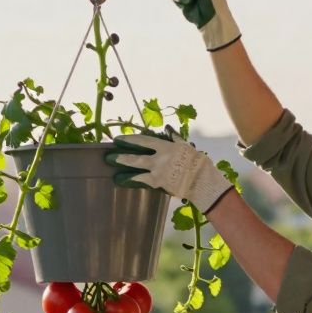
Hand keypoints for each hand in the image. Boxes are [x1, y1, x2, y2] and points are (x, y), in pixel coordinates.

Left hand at [105, 130, 233, 212]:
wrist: (202, 181)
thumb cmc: (197, 162)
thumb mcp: (186, 146)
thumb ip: (175, 139)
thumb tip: (168, 129)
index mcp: (166, 147)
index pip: (145, 141)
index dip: (131, 140)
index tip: (119, 139)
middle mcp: (159, 158)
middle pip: (137, 155)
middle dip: (122, 154)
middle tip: (109, 154)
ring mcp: (158, 171)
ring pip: (137, 168)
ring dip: (123, 166)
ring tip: (110, 165)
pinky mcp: (158, 183)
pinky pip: (142, 180)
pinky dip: (131, 180)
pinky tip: (120, 180)